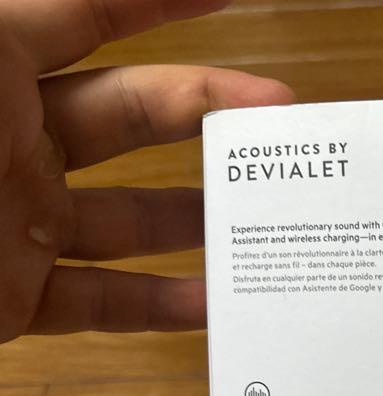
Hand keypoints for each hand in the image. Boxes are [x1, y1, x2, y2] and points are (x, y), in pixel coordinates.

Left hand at [0, 0, 293, 342]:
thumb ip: (23, 17)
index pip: (87, 12)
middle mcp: (8, 137)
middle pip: (130, 114)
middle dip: (211, 110)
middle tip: (283, 119)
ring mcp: (16, 220)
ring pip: (131, 215)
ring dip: (203, 215)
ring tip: (270, 217)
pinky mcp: (15, 298)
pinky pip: (101, 303)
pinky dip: (162, 308)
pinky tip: (218, 305)